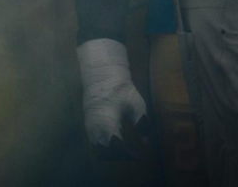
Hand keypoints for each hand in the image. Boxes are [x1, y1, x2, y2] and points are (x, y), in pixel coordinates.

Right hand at [76, 39, 150, 157]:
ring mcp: (90, 131)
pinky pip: (98, 147)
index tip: (138, 156)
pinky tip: (122, 148)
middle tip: (136, 156)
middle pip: (105, 153)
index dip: (125, 154)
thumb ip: (142, 122)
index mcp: (105, 121)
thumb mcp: (136, 103)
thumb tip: (147, 142)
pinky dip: (109, 151)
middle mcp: (94, 129)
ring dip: (114, 156)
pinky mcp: (91, 131)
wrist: (102, 80)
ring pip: (100, 152)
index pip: (114, 144)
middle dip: (120, 157)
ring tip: (130, 153)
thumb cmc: (120, 90)